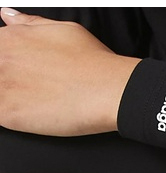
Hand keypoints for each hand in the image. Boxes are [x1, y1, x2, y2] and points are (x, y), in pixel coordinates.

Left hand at [0, 7, 139, 135]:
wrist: (110, 91)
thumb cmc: (93, 62)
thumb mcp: (61, 29)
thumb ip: (29, 23)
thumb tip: (9, 16)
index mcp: (10, 38)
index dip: (11, 67)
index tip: (26, 75)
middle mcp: (2, 59)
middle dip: (11, 83)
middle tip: (38, 91)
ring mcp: (2, 86)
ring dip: (12, 101)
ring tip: (39, 104)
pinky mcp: (9, 114)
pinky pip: (0, 119)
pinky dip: (14, 118)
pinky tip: (36, 117)